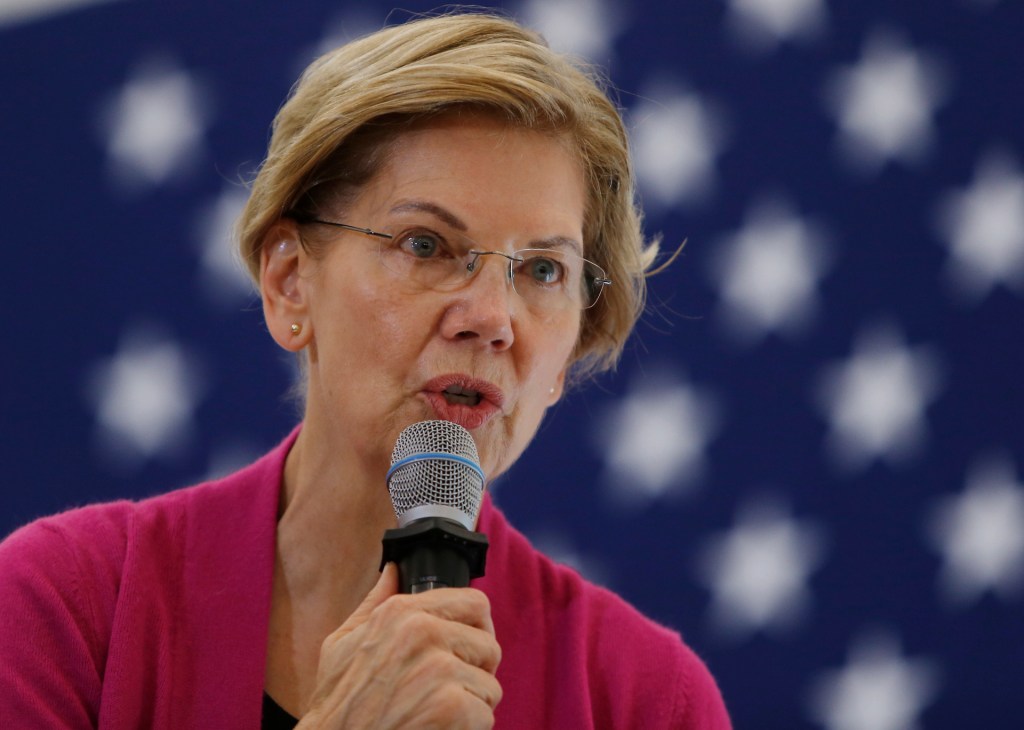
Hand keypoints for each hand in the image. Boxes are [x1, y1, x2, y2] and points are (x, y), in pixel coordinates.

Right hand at [296, 562, 501, 728]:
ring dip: (472, 704)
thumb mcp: (343, 641)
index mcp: (402, 612)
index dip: (478, 627)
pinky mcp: (451, 706)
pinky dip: (468, 729)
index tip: (470, 645)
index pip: (474, 603)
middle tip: (453, 689)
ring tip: (439, 712)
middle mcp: (424, 633)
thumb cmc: (337, 703)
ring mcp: (440, 670)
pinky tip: (441, 729)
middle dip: (477, 671)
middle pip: (489, 646)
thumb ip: (376, 602)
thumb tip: (394, 570)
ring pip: (490, 685)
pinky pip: (485, 715)